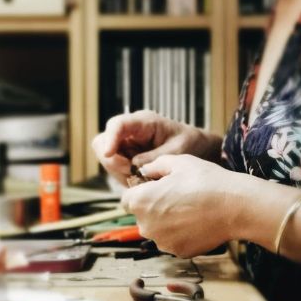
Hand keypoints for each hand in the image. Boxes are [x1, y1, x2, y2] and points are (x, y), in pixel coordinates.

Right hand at [92, 110, 220, 185]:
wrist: (197, 149)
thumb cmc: (190, 144)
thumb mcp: (177, 150)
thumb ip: (155, 157)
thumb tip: (134, 166)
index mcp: (143, 122)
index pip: (117, 125)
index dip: (110, 139)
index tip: (109, 154)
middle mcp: (129, 131)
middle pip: (102, 142)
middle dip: (112, 160)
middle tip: (131, 173)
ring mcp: (125, 144)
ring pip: (106, 158)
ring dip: (117, 171)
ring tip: (141, 177)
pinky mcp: (125, 157)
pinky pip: (114, 168)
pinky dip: (122, 176)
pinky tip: (141, 179)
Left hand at [121, 154, 243, 256]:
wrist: (236, 207)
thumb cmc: (206, 181)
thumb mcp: (178, 162)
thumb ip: (154, 166)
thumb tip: (144, 171)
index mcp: (140, 201)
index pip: (126, 199)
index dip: (139, 191)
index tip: (154, 187)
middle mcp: (145, 226)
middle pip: (141, 215)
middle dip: (152, 207)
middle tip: (176, 196)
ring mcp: (161, 242)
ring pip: (156, 230)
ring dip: (165, 221)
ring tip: (188, 208)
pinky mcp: (177, 252)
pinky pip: (172, 241)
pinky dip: (179, 233)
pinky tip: (196, 222)